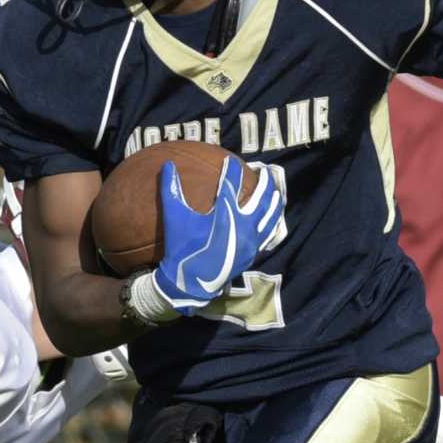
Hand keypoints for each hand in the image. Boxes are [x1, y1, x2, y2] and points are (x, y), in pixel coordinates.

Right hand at [150, 157, 286, 311]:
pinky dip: (272, 222)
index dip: (231, 170)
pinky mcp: (253, 253)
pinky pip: (268, 234)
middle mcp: (244, 227)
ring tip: (276, 190)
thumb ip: (171, 190)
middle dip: (264, 183)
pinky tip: (273, 217)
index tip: (230, 159)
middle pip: (261, 199)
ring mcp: (251, 241)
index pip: (231, 186)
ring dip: (274, 201)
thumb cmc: (181, 248)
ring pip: (270, 217)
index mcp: (225, 216)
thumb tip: (167, 164)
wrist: (190, 283)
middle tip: (265, 171)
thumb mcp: (173, 218)